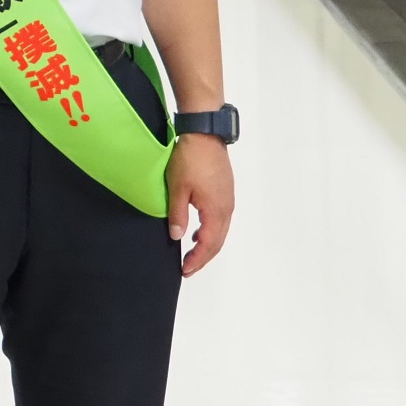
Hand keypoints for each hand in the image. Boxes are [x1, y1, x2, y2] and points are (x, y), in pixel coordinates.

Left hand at [166, 134, 233, 274]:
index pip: (208, 244)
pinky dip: (210, 230)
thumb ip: (178, 214)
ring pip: (220, 231)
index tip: (185, 270)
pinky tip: (197, 230)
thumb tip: (177, 237)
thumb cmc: (190, 159)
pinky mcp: (225, 191)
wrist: (204, 134)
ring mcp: (227, 199)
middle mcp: (226, 208)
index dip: (197, 259)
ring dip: (207, 244)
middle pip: (217, 241)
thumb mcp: (177, 187)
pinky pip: (220, 219)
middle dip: (203, 257)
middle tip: (188, 268)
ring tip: (191, 253)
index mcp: (216, 211)